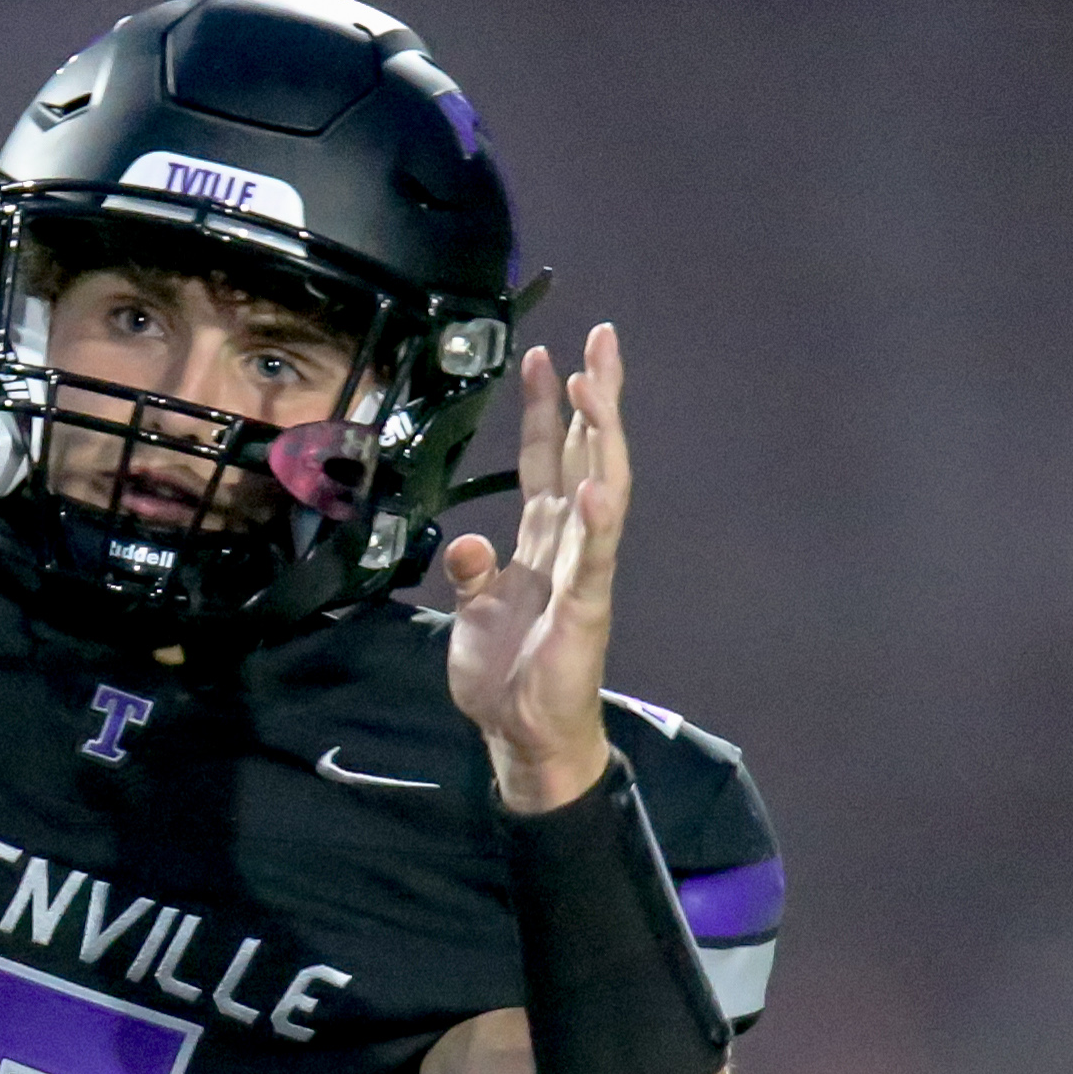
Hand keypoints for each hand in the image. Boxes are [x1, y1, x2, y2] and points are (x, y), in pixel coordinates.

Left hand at [440, 322, 630, 812]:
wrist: (523, 735)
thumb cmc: (506, 673)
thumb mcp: (474, 610)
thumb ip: (472, 570)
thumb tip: (469, 543)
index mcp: (544, 538)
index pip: (547, 458)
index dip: (544, 408)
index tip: (541, 354)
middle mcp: (571, 544)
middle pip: (588, 453)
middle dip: (594, 395)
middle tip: (600, 338)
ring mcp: (585, 573)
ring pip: (603, 488)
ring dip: (601, 438)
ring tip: (596, 387)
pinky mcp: (586, 609)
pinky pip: (595, 558)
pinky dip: (599, 521)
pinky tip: (598, 486)